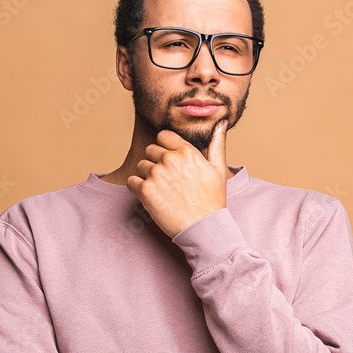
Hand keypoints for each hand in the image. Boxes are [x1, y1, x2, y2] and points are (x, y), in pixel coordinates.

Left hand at [125, 121, 229, 237]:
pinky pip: (131, 182)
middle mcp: (170, 160)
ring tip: (163, 191)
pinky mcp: (145, 191)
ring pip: (140, 166)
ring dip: (147, 176)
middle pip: (150, 151)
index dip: (165, 148)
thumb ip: (217, 144)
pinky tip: (153, 198)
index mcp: (187, 152)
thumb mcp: (219, 170)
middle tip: (169, 181)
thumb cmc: (212, 201)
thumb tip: (220, 124)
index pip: (163, 136)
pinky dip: (138, 189)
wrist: (204, 228)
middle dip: (157, 163)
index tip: (171, 162)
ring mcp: (156, 175)